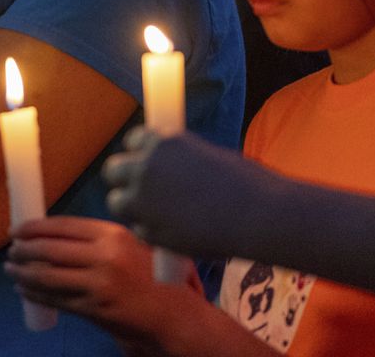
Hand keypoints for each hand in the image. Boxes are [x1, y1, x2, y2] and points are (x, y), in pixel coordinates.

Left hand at [6, 216, 200, 343]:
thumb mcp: (134, 244)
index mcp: (113, 234)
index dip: (34, 227)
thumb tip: (56, 234)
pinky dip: (35, 293)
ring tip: (11, 269)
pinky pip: (55, 299)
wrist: (176, 316)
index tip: (17, 229)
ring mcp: (98, 285)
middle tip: (11, 250)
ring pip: (47, 275)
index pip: (62, 226)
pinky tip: (25, 289)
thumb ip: (101, 239)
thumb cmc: (156, 277)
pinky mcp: (94, 310)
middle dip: (23, 249)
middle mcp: (104, 257)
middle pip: (49, 249)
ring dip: (22, 272)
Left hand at [103, 128, 265, 256]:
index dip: (140, 152)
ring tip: (151, 213)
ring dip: (129, 205)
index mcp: (163, 141)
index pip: (133, 139)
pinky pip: (137, 228)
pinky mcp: (151, 230)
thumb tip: (166, 171)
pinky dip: (147, 231)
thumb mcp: (206, 156)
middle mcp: (147, 166)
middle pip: (113, 169)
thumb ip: (178, 161)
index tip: (147, 161)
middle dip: (124, 178)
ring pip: (116, 201)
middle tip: (141, 189)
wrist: (260, 215)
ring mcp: (145, 199)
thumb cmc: (244, 183)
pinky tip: (168, 233)